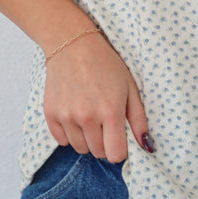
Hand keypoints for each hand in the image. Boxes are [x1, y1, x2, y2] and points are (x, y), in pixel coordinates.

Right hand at [44, 32, 151, 162]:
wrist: (72, 44)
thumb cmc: (106, 64)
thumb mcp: (130, 87)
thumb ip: (139, 119)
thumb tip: (147, 146)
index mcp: (110, 111)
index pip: (115, 154)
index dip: (121, 149)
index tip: (120, 136)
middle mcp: (87, 117)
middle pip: (98, 153)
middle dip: (105, 143)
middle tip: (106, 121)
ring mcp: (66, 116)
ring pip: (80, 148)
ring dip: (88, 139)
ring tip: (91, 115)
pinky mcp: (50, 114)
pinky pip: (62, 141)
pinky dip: (70, 133)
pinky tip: (75, 114)